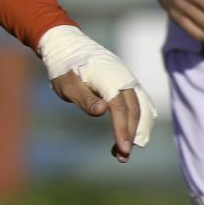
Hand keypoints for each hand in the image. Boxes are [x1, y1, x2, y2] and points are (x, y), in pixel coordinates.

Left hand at [34, 25, 157, 162]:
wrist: (68, 47)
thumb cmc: (65, 68)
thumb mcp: (68, 85)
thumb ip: (85, 98)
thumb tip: (103, 110)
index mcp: (110, 79)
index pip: (121, 110)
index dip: (122, 131)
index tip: (122, 150)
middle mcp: (124, 79)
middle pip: (133, 112)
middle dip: (130, 136)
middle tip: (122, 158)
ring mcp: (127, 80)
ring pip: (139, 108)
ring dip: (134, 130)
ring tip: (123, 152)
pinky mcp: (126, 82)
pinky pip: (138, 103)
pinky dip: (137, 120)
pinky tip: (131, 133)